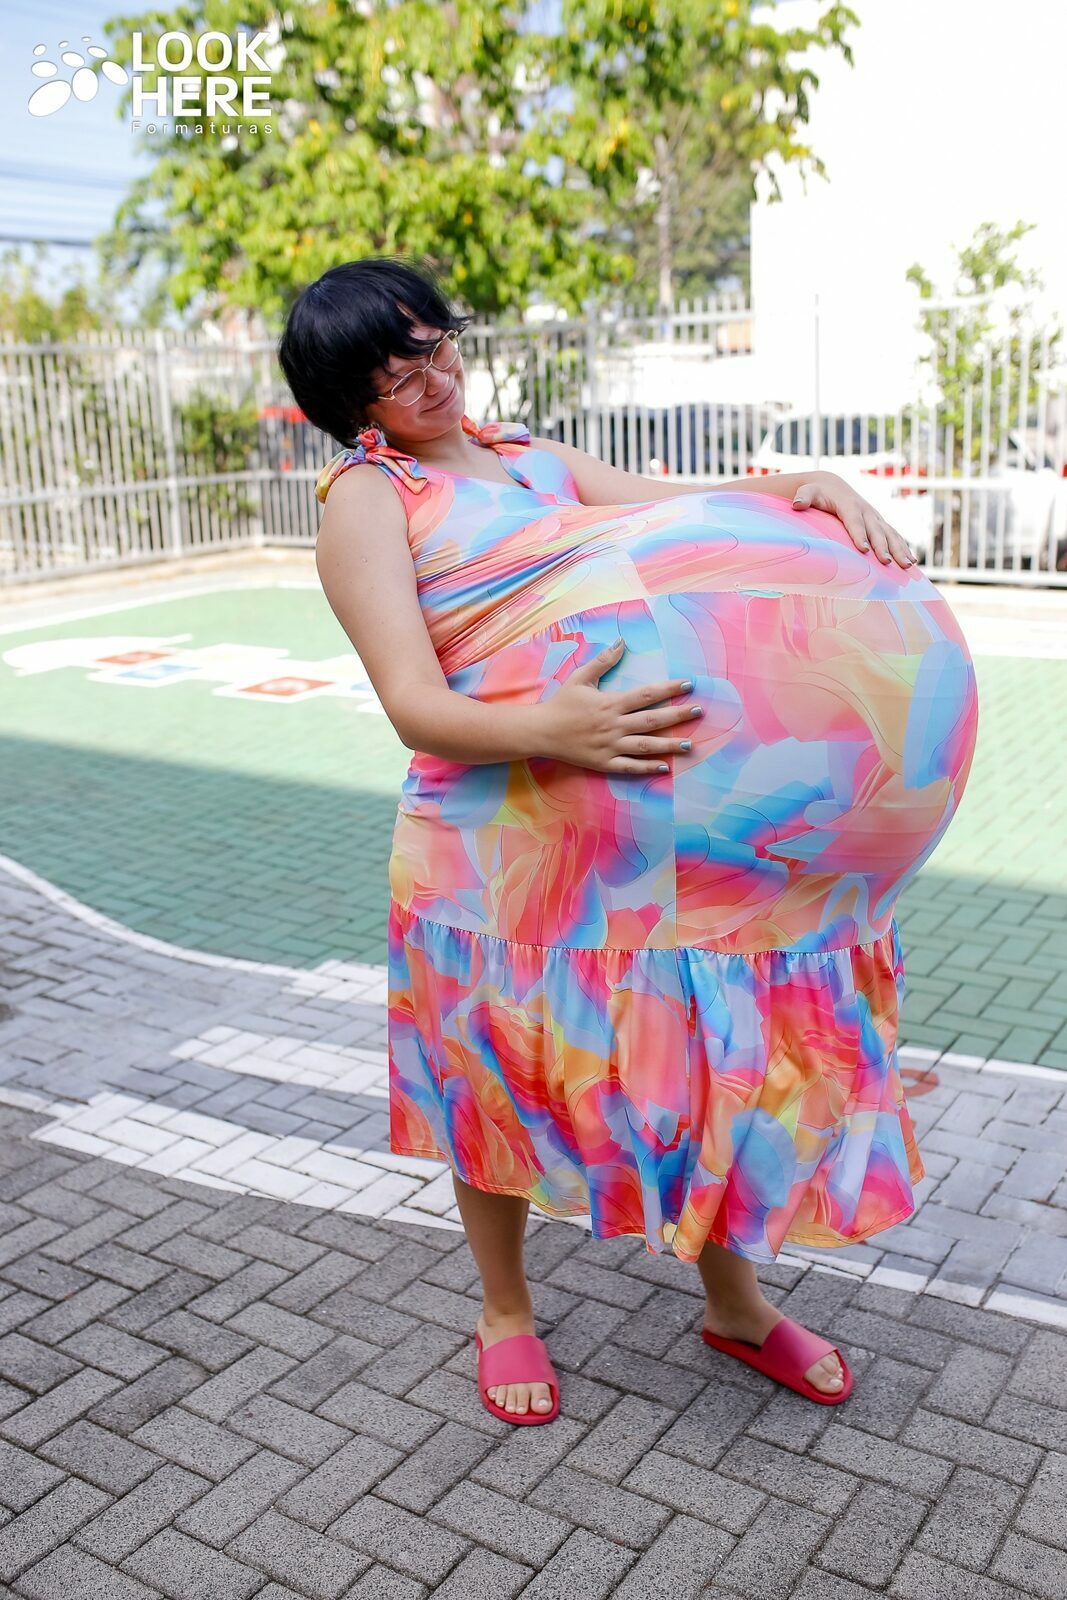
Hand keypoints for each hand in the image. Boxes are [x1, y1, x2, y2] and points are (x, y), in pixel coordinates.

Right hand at [535, 638, 702, 774]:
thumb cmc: (561, 703)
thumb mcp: (580, 678)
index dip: (669, 688)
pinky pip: (630, 766)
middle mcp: (613, 725)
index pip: (646, 694)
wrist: (540, 732)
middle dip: (677, 715)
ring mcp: (610, 746)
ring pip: (645, 746)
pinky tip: (665, 767)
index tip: (689, 684)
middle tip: (698, 711)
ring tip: (690, 744)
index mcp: (610, 703)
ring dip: (669, 745)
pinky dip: (647, 767)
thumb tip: (621, 641)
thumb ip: (603, 660)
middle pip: (652, 720)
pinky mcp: (604, 763)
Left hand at [790, 472, 917, 565]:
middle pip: (876, 530)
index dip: (859, 535)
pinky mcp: (880, 524)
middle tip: (887, 562)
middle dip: (883, 547)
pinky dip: (904, 548)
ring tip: (908, 565)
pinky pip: (894, 537)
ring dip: (900, 549)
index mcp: (849, 504)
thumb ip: (803, 497)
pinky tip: (911, 563)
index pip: (854, 521)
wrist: (832, 486)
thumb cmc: (817, 492)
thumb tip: (796, 504)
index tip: (863, 550)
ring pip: (890, 534)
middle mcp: (866, 511)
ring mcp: (875, 518)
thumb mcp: (808, 491)